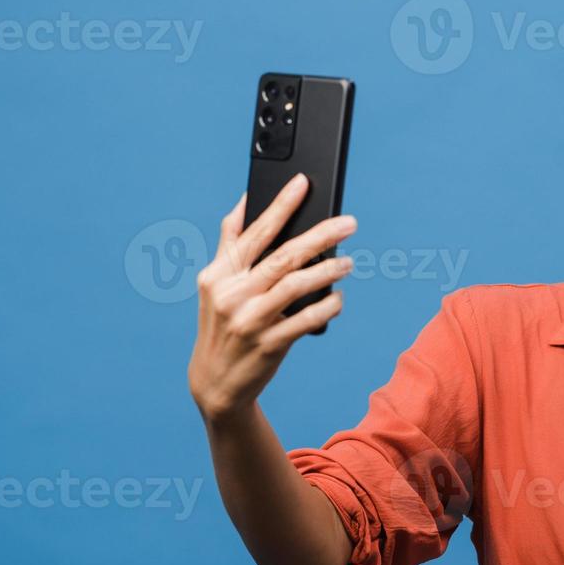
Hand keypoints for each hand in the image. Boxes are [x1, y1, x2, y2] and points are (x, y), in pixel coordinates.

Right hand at [187, 173, 356, 420]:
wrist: (214, 382)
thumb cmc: (222, 324)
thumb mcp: (215, 285)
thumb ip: (230, 244)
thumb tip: (245, 200)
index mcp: (218, 274)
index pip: (254, 232)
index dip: (280, 205)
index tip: (302, 182)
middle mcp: (231, 294)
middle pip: (283, 256)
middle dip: (320, 235)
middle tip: (349, 223)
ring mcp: (249, 320)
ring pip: (297, 285)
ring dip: (328, 270)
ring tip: (348, 263)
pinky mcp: (269, 344)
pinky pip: (306, 319)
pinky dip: (327, 305)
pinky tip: (339, 298)